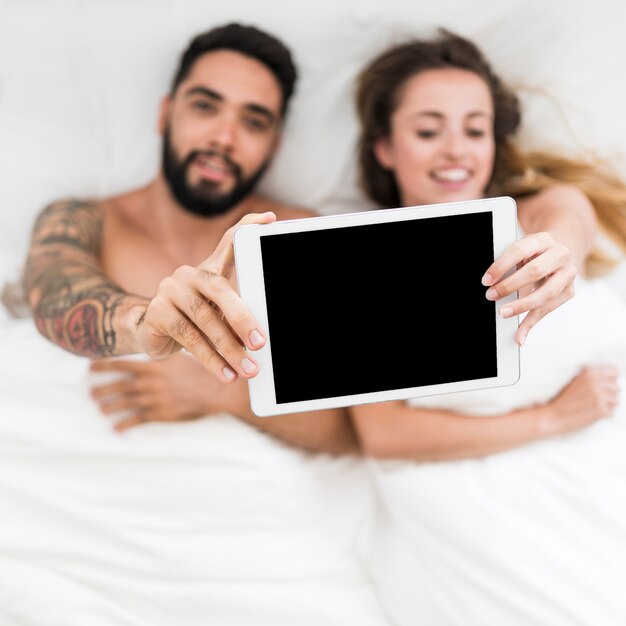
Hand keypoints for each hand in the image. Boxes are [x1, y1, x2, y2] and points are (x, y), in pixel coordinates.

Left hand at [90, 353, 238, 431]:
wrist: (217, 390)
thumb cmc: (200, 371)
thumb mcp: (180, 357)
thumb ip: (162, 358)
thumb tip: (149, 353)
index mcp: (154, 366)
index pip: (124, 365)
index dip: (106, 366)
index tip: (91, 367)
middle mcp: (152, 382)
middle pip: (121, 385)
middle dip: (104, 389)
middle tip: (91, 393)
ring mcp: (156, 398)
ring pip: (126, 403)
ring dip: (110, 406)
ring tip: (101, 408)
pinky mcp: (162, 413)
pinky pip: (139, 419)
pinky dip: (125, 424)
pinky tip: (116, 428)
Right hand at [134, 211, 275, 381]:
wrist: (150, 333)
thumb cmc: (193, 323)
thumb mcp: (217, 316)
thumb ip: (236, 316)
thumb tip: (260, 339)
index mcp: (208, 271)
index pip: (229, 243)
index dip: (247, 227)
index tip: (269, 220)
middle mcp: (188, 274)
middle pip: (220, 289)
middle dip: (243, 318)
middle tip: (261, 343)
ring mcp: (169, 290)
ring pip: (204, 320)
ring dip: (229, 349)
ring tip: (247, 368)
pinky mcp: (156, 312)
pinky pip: (188, 338)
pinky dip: (211, 360)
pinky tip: (226, 374)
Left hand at [482, 232, 576, 345]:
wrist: (559, 254)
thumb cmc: (534, 254)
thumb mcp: (522, 250)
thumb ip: (510, 263)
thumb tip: (490, 282)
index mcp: (543, 240)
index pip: (520, 250)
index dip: (502, 265)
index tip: (486, 280)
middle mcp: (560, 254)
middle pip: (535, 271)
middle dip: (510, 285)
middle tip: (491, 296)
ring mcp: (568, 273)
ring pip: (546, 293)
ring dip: (522, 306)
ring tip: (503, 313)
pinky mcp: (569, 291)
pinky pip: (548, 309)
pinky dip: (531, 322)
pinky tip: (520, 334)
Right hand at [541, 365, 619, 436]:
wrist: (553, 416)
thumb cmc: (563, 400)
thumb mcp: (575, 381)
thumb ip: (592, 377)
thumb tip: (610, 379)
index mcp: (590, 372)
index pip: (614, 372)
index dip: (610, 380)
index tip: (604, 386)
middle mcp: (596, 382)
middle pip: (616, 387)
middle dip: (609, 394)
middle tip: (593, 399)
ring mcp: (600, 396)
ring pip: (616, 400)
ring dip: (607, 405)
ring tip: (591, 407)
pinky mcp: (601, 410)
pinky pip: (612, 412)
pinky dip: (604, 414)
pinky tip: (591, 413)